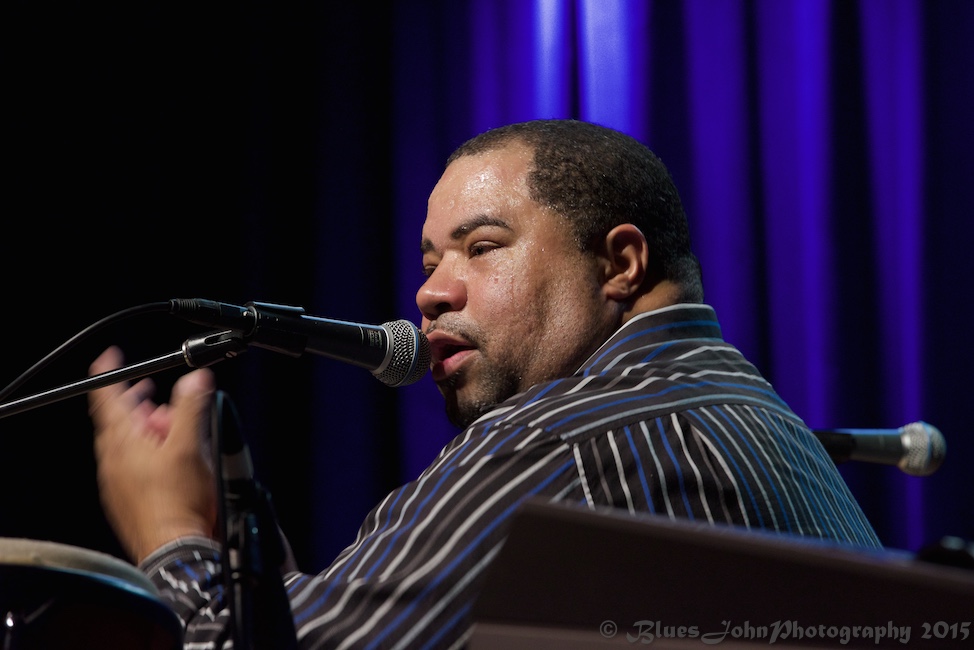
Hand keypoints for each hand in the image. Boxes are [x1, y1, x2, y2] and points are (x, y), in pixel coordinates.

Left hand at [89, 346, 218, 563]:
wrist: (175, 548)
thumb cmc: (179, 503)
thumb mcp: (190, 446)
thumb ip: (191, 408)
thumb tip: (195, 379)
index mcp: (122, 443)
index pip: (107, 399)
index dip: (108, 374)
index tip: (110, 357)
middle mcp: (114, 461)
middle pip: (119, 420)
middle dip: (137, 402)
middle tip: (151, 391)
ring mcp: (119, 482)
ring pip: (127, 444)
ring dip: (147, 429)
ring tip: (172, 427)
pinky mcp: (129, 498)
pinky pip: (133, 465)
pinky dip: (149, 452)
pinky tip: (171, 459)